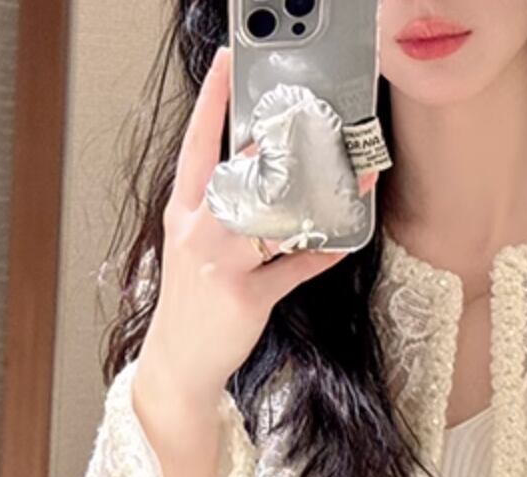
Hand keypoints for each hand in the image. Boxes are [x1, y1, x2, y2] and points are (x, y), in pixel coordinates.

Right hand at [147, 43, 378, 408]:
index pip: (197, 145)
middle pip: (243, 172)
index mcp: (184, 212)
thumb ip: (223, 211)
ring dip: (316, 195)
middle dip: (281, 146)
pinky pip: (295, 268)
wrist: (179, 363)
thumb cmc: (192, 304)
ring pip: (273, 215)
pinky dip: (322, 254)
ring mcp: (222, 265)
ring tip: (347, 176)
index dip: (214, 101)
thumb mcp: (194, 248)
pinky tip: (342, 241)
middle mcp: (200, 232)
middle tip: (316, 121)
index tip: (231, 63)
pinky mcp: (247, 298)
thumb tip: (268, 179)